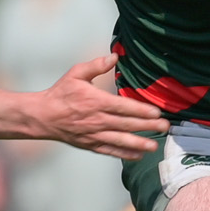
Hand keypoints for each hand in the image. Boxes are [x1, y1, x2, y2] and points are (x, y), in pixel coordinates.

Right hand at [31, 54, 165, 158]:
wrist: (43, 116)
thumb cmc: (60, 93)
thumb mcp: (76, 74)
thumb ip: (96, 65)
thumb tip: (114, 56)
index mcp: (95, 101)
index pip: (123, 107)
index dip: (141, 110)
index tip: (157, 112)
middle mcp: (97, 120)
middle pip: (127, 124)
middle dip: (148, 126)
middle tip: (166, 127)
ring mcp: (94, 134)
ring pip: (121, 140)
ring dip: (139, 143)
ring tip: (155, 145)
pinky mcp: (91, 145)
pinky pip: (111, 150)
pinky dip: (125, 154)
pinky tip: (139, 155)